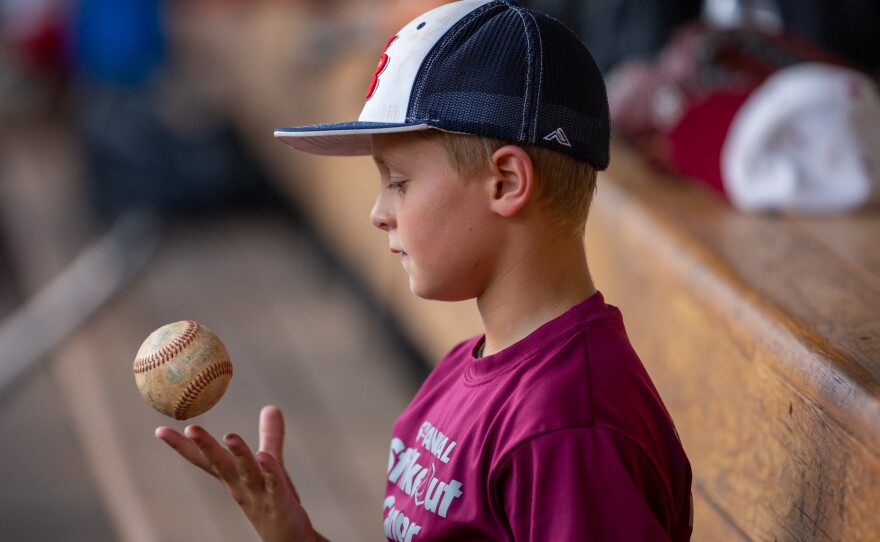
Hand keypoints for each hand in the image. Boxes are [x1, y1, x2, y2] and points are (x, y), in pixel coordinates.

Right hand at [155, 405, 324, 541]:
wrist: (288, 537)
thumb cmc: (273, 498)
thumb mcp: (269, 463)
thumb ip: (270, 435)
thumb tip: (271, 407)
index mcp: (232, 476)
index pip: (204, 459)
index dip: (184, 446)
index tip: (160, 430)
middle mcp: (239, 485)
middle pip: (219, 463)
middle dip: (205, 446)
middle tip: (191, 428)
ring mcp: (258, 494)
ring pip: (245, 471)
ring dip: (238, 453)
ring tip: (229, 436)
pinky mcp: (279, 501)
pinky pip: (273, 483)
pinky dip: (269, 470)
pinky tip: (264, 457)